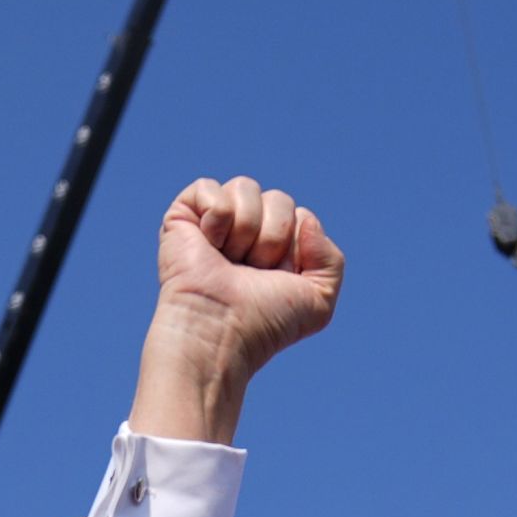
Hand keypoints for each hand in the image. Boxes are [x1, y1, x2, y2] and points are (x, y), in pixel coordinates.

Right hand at [131, 177, 341, 444]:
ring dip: (245, 229)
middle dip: (273, 237)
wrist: (220, 329)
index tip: (277, 277)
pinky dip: (216, 217)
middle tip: (251, 270)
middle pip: (279, 199)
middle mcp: (246, 232)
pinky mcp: (183, 216)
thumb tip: (306, 219)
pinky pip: (209, 187)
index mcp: (276, 248)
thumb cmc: (263, 322)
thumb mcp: (318, 300)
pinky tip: (207, 244)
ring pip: (245, 187)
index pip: (301, 216)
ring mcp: (215, 222)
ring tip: (229, 260)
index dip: (295, 246)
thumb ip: (332, 260)